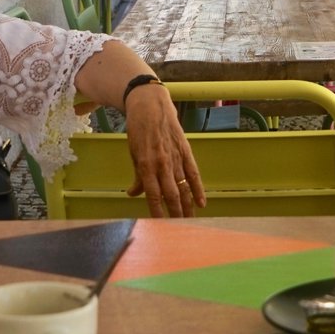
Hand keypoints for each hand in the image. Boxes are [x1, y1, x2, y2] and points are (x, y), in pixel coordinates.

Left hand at [122, 85, 205, 216]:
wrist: (150, 104)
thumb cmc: (138, 129)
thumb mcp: (133, 153)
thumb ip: (137, 176)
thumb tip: (133, 193)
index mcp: (146, 165)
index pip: (152, 195)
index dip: (157, 212)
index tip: (159, 226)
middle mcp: (162, 163)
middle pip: (171, 194)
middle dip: (175, 214)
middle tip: (179, 229)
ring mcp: (175, 156)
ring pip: (184, 186)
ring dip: (187, 205)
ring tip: (190, 221)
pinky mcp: (185, 149)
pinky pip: (193, 172)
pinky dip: (198, 188)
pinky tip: (201, 202)